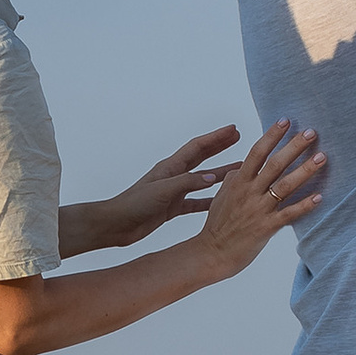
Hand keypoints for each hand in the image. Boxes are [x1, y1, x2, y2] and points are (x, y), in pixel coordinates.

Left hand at [97, 127, 239, 246]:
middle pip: (202, 158)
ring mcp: (174, 192)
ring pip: (202, 180)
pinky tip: (222, 202)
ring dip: (219, 173)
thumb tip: (211, 178)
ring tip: (237, 169)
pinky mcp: (172, 207)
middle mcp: (174, 176)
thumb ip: (187, 183)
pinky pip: (196, 202)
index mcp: (170, 167)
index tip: (233, 130)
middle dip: (220, 147)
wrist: (117, 224)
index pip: (197, 147)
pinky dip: (210, 200)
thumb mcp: (162, 191)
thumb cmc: (134, 204)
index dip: (216, 138)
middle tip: (238, 139)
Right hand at [192, 120, 325, 279]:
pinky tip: (320, 196)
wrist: (212, 252)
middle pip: (274, 164)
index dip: (271, 135)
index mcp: (238, 181)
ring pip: (285, 185)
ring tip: (322, 157)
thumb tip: (242, 165)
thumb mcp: (222, 195)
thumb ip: (234, 178)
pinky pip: (289, 214)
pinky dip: (304, 205)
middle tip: (312, 132)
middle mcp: (249, 192)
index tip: (285, 120)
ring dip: (305, 170)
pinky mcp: (266, 227)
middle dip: (294, 146)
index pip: (256, 152)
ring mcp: (258, 209)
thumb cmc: (218, 224)